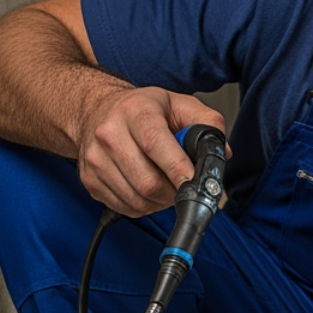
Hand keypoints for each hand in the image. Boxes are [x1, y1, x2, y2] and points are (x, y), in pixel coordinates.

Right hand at [73, 86, 226, 216]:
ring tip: (165, 184)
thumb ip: (207, 124)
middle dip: (174, 191)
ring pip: (138, 199)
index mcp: (134, 111)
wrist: (97, 112)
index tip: (193, 183)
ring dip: (160, 201)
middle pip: (147, 181)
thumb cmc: (141, 110)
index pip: (155, 144)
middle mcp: (109, 134)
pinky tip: (147, 188)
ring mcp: (95, 160)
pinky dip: (144, 205)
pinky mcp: (90, 181)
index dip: (177, 169)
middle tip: (183, 184)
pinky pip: (126, 208)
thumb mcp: (179, 104)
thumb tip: (222, 153)